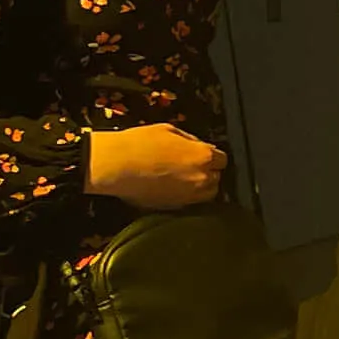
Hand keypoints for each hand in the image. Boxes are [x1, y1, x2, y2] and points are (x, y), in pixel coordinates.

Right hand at [89, 123, 225, 210]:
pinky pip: (189, 203)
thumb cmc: (139, 144)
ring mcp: (188, 197)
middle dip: (208, 172)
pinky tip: (172, 187)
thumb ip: (191, 140)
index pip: (222, 159)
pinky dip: (185, 196)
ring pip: (206, 195)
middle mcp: (201, 180)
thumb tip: (201, 146)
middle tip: (193, 165)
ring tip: (184, 178)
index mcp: (203, 157)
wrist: (115, 166)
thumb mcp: (169, 130)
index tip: (205, 154)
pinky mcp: (174, 208)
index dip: (213, 156)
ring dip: (201, 187)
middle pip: (217, 179)